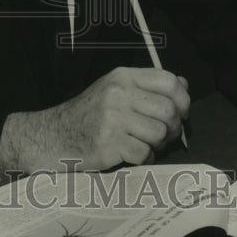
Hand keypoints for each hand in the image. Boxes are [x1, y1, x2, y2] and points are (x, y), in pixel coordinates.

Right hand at [0, 67, 189, 173]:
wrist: (53, 136)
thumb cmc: (87, 116)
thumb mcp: (114, 90)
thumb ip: (146, 87)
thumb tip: (182, 84)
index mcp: (122, 77)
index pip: (169, 81)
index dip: (182, 100)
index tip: (179, 113)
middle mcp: (118, 93)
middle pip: (169, 110)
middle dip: (173, 129)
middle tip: (163, 137)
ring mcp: (113, 117)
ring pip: (160, 133)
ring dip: (157, 146)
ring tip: (144, 146)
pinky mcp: (109, 142)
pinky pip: (144, 153)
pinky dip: (143, 160)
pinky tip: (132, 156)